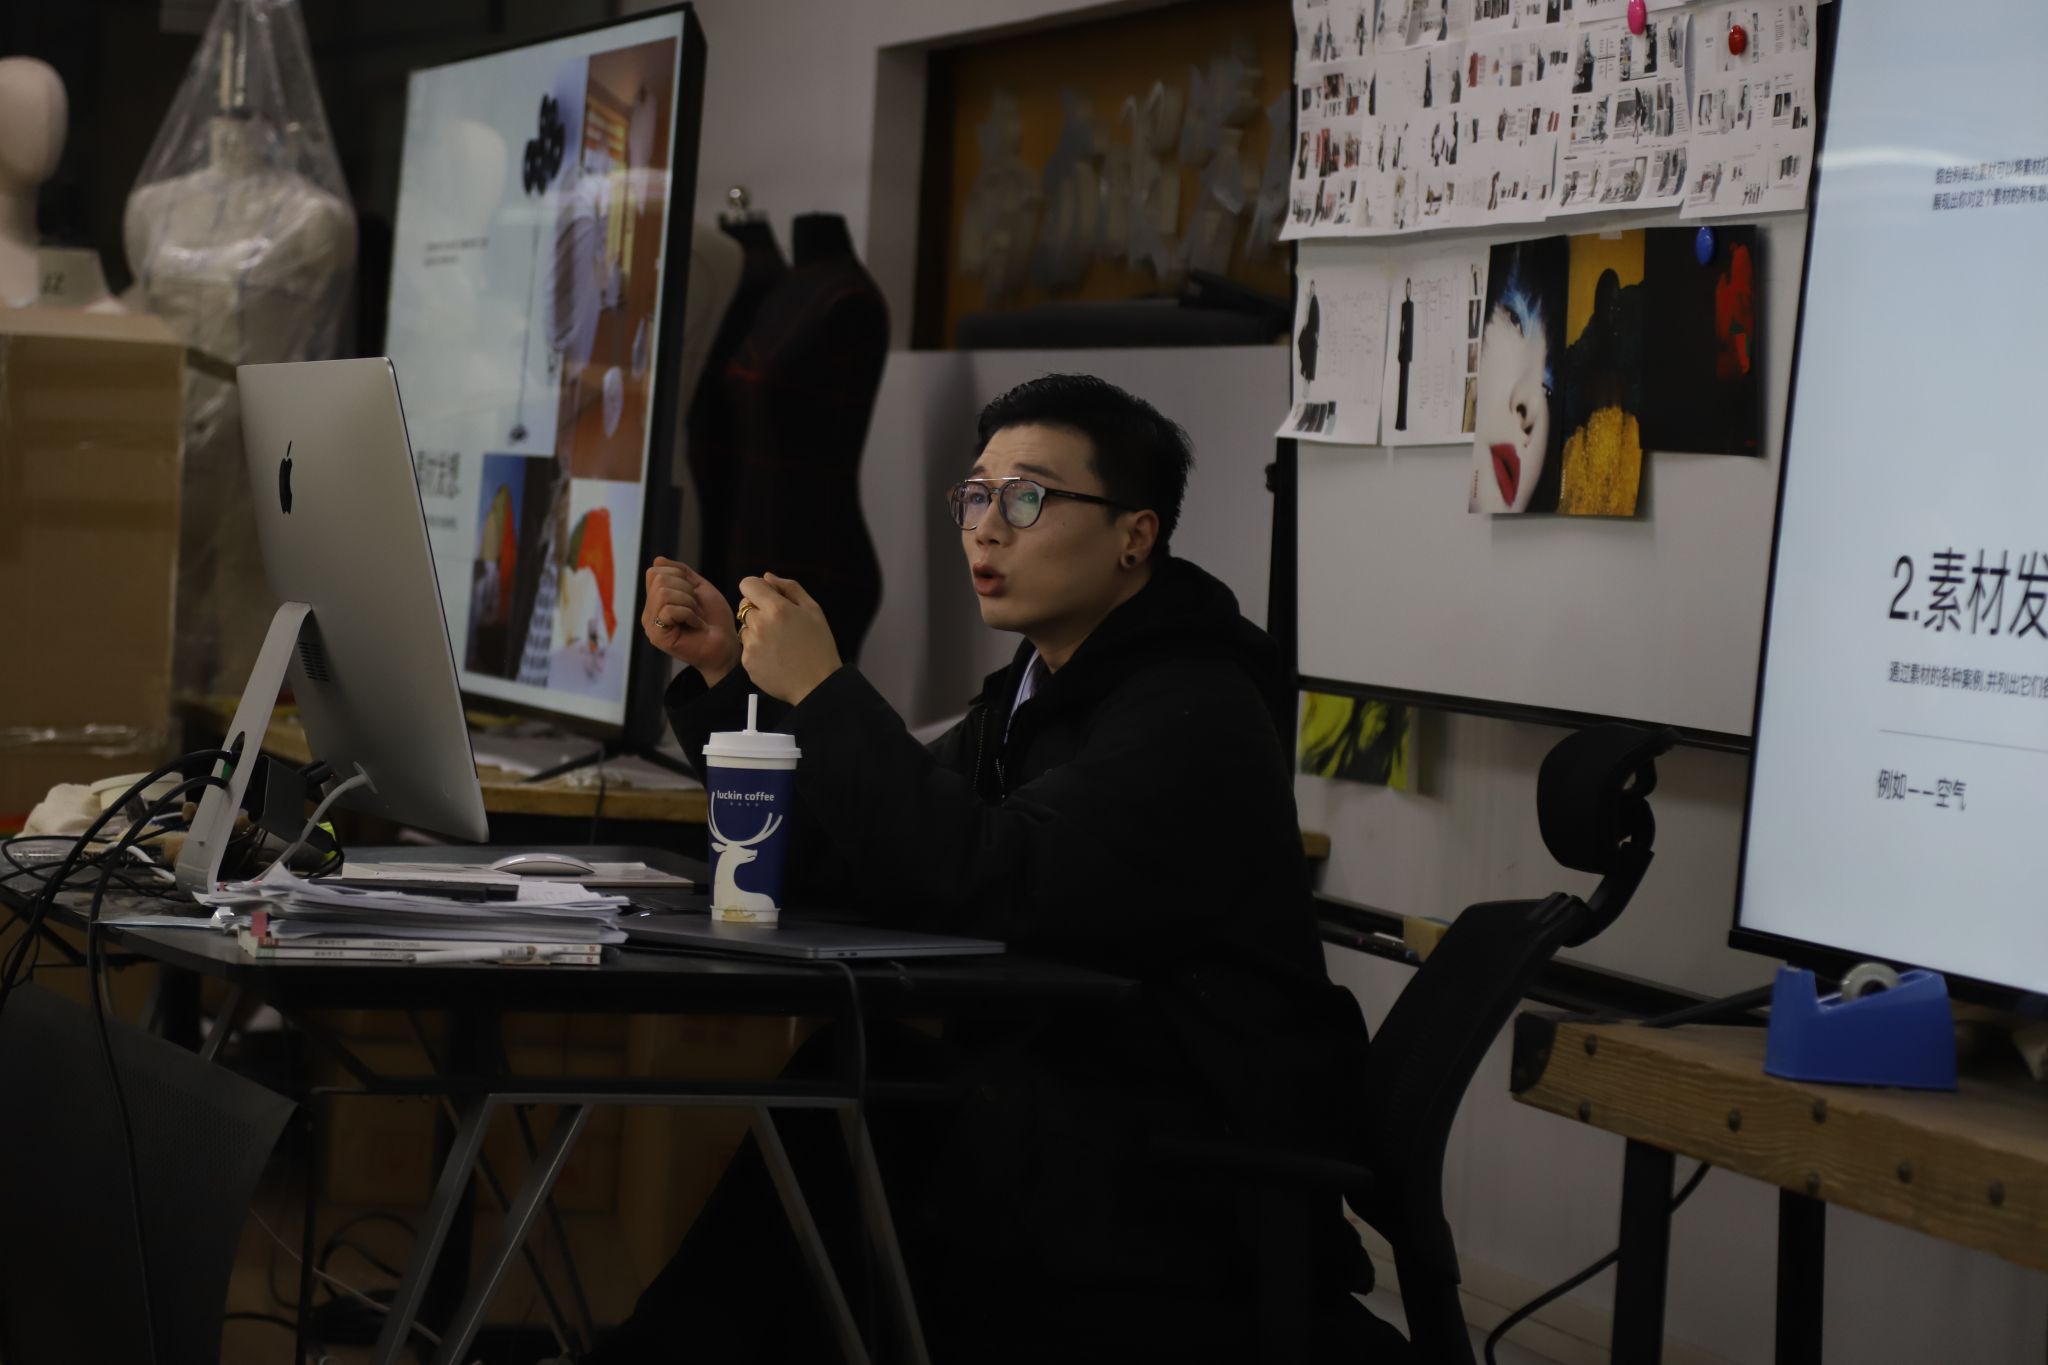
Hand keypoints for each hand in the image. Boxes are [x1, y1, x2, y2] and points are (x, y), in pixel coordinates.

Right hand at [642, 557, 739, 686]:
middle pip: (658, 580)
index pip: (655, 572)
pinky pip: (669, 610)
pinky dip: (689, 614)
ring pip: (663, 593)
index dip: (679, 576)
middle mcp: (649, 612)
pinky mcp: (658, 637)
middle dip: (685, 589)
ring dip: (688, 602)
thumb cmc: (715, 619)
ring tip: (696, 616)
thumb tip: (657, 559)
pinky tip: (696, 624)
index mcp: (656, 601)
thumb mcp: (699, 588)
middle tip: (696, 608)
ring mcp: (652, 625)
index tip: (694, 594)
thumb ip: (680, 573)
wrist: (727, 645)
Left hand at [735, 574, 841, 704]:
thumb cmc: (819, 646)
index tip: (768, 597)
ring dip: (756, 631)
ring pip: (744, 628)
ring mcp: (751, 645)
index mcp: (777, 608)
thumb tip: (767, 577)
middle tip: (779, 625)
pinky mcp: (747, 663)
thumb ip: (789, 588)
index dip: (758, 588)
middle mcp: (760, 624)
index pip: (748, 584)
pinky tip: (775, 657)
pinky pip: (746, 648)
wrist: (816, 684)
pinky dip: (757, 650)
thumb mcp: (814, 610)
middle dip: (758, 610)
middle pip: (744, 606)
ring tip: (779, 644)